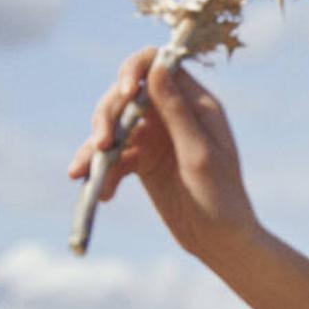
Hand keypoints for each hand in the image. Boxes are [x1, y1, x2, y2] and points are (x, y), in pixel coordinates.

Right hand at [67, 45, 262, 261]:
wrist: (221, 242)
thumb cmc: (222, 198)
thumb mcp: (200, 153)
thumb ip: (177, 112)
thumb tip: (157, 66)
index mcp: (196, 105)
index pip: (157, 66)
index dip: (133, 71)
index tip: (124, 94)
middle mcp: (174, 115)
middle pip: (126, 95)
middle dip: (108, 115)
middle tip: (103, 144)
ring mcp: (156, 137)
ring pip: (114, 125)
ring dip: (96, 146)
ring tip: (87, 172)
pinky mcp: (142, 162)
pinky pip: (113, 156)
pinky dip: (103, 171)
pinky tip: (104, 195)